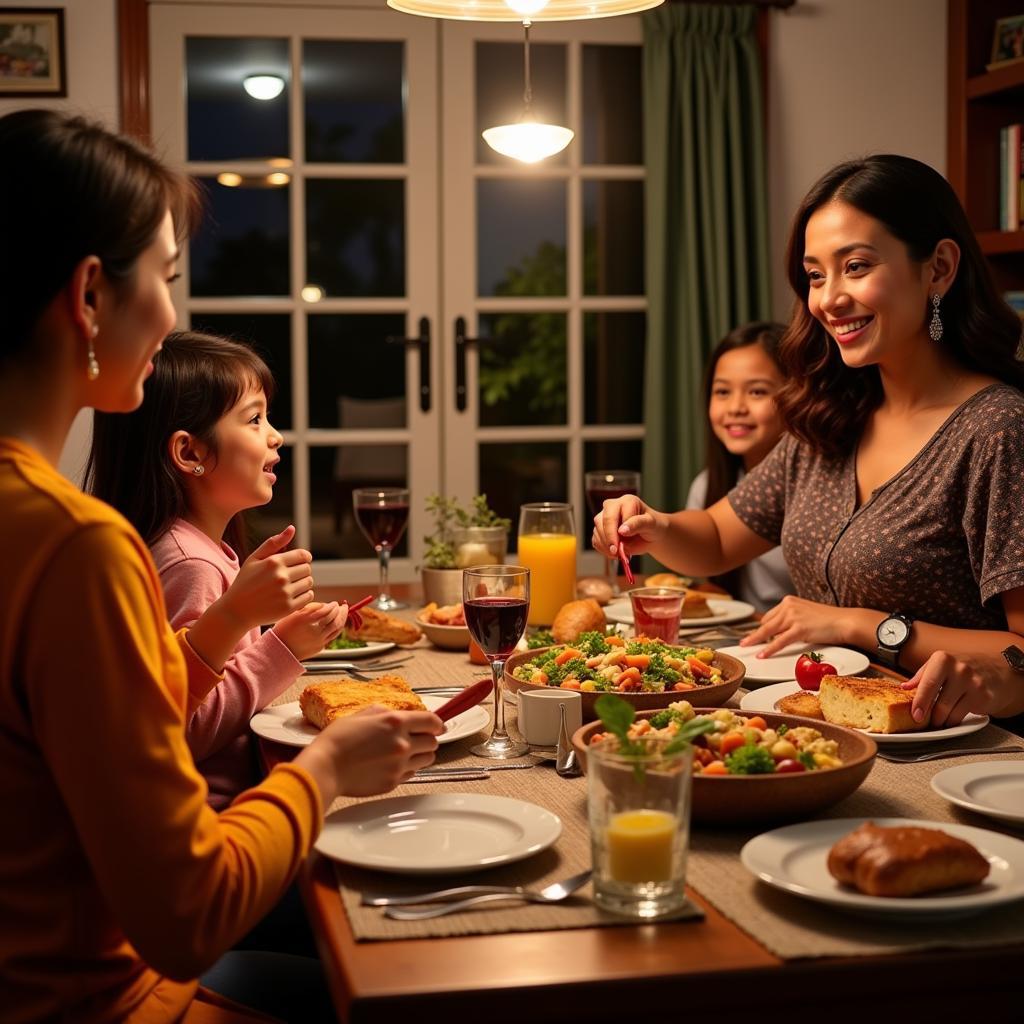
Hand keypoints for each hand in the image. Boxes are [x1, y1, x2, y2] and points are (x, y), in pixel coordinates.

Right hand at [219, 525, 313, 629]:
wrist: (236, 611)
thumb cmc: (245, 581)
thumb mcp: (254, 559)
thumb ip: (273, 543)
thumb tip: (292, 528)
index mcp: (274, 562)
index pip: (304, 555)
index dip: (303, 558)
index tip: (298, 562)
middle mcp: (281, 577)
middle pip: (307, 569)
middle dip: (301, 571)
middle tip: (290, 576)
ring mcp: (285, 593)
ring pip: (309, 583)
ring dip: (303, 583)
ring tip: (289, 586)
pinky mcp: (288, 608)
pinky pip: (308, 597)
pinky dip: (303, 596)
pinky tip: (291, 595)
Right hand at [273, 600, 347, 660]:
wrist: (278, 651)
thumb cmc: (283, 630)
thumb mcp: (292, 614)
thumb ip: (309, 608)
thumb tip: (325, 605)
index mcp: (305, 621)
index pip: (326, 611)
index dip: (332, 606)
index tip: (334, 603)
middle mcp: (314, 632)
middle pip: (335, 620)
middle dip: (341, 611)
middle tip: (343, 605)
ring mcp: (318, 641)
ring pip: (336, 629)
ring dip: (342, 619)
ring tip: (344, 612)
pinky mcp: (320, 648)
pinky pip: (332, 636)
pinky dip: (336, 628)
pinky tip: (336, 623)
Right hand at [298, 708, 442, 800]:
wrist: (325, 768)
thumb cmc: (337, 740)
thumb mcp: (361, 715)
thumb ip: (385, 713)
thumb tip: (399, 715)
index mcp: (395, 722)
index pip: (431, 721)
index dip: (437, 723)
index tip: (438, 726)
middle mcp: (402, 744)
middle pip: (433, 742)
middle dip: (428, 739)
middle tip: (419, 739)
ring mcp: (399, 765)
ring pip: (427, 760)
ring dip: (421, 755)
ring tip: (406, 753)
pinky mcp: (394, 782)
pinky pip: (412, 774)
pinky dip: (408, 769)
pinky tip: (393, 765)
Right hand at [591, 493, 663, 560]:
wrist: (652, 536)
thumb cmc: (653, 527)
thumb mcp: (651, 524)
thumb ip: (638, 524)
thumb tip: (622, 530)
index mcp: (627, 502)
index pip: (614, 515)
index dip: (615, 532)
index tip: (621, 546)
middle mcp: (613, 507)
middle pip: (601, 521)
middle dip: (608, 539)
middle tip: (616, 553)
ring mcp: (605, 518)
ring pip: (597, 531)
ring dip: (605, 546)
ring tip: (619, 555)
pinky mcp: (601, 530)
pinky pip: (596, 540)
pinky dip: (603, 549)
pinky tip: (614, 554)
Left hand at [740, 595, 855, 656]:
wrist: (844, 621)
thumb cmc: (828, 620)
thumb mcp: (805, 615)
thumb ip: (790, 620)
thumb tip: (778, 632)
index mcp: (789, 601)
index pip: (769, 616)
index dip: (761, 628)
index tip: (752, 635)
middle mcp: (788, 606)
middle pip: (766, 623)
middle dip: (756, 635)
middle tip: (746, 643)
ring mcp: (793, 616)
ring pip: (768, 631)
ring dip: (756, 640)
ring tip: (746, 646)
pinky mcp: (799, 628)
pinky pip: (779, 641)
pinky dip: (769, 649)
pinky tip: (762, 654)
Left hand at [902, 651, 997, 726]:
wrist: (997, 669)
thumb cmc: (962, 667)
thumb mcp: (940, 664)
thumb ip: (921, 675)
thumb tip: (904, 687)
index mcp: (943, 659)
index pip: (928, 683)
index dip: (920, 701)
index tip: (915, 714)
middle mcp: (960, 670)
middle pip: (939, 702)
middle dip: (929, 716)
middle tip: (923, 720)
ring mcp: (974, 684)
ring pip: (950, 713)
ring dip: (941, 720)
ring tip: (938, 718)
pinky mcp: (984, 698)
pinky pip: (962, 717)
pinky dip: (953, 721)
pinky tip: (951, 717)